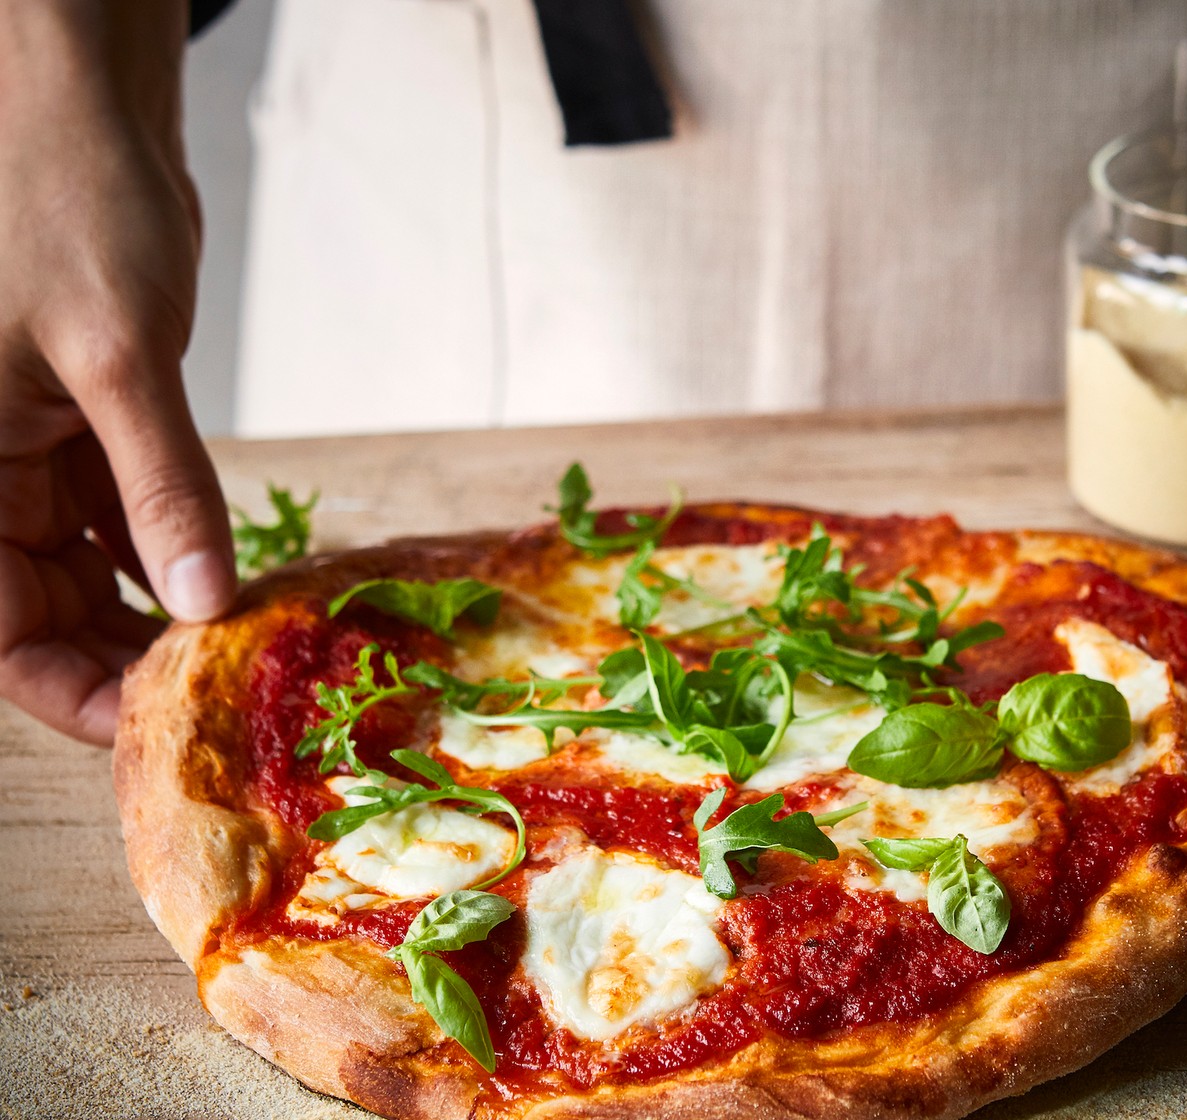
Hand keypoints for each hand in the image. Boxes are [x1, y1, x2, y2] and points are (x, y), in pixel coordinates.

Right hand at [0, 1, 236, 744]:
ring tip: (240, 651)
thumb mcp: (117, 358)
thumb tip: (201, 600)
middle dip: (126, 658)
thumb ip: (161, 488)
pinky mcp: (93, 431)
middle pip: (45, 616)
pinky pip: (129, 521)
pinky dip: (178, 552)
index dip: (68, 688)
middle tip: (220, 691)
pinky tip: (234, 584)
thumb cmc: (66, 204)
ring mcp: (38, 456)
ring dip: (163, 612)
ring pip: (92, 576)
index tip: (156, 720)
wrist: (87, 116)